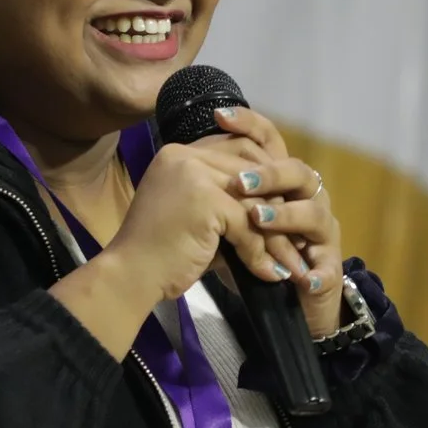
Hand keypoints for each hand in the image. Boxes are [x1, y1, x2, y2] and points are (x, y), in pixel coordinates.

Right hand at [48, 123, 299, 357]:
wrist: (130, 276)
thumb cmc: (158, 253)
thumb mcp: (194, 215)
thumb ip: (224, 199)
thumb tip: (271, 202)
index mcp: (179, 154)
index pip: (238, 151)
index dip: (266, 181)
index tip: (284, 211)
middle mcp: (185, 155)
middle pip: (253, 172)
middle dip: (278, 209)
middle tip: (298, 239)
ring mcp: (194, 174)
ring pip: (255, 202)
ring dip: (276, 238)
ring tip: (291, 263)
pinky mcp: (204, 199)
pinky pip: (248, 225)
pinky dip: (260, 253)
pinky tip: (268, 274)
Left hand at [198, 106, 346, 336]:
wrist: (287, 305)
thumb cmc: (252, 256)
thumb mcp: (229, 221)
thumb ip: (220, 192)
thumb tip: (185, 157)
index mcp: (283, 184)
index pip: (271, 144)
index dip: (250, 126)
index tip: (220, 116)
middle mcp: (309, 201)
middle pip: (298, 173)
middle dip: (268, 174)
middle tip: (238, 183)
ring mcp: (322, 235)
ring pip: (314, 214)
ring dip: (286, 215)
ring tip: (258, 220)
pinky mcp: (329, 271)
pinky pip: (327, 269)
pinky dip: (316, 271)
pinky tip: (303, 278)